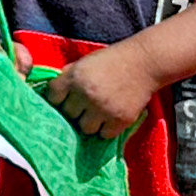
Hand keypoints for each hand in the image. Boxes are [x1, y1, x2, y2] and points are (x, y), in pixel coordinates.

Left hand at [19, 36, 159, 141]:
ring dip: (89, 123)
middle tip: (84, 106)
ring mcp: (104, 108)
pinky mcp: (120, 119)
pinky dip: (106, 129)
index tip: (65, 99)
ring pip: (85, 129)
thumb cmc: (111, 61)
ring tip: (97, 113)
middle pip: (68, 115)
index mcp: (75, 77)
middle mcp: (86, 93)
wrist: (144, 63)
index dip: (58, 99)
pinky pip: (104, 135)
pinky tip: (110, 118)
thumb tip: (51, 94)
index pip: (52, 97)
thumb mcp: (84, 62)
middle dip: (75, 111)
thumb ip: (68, 76)